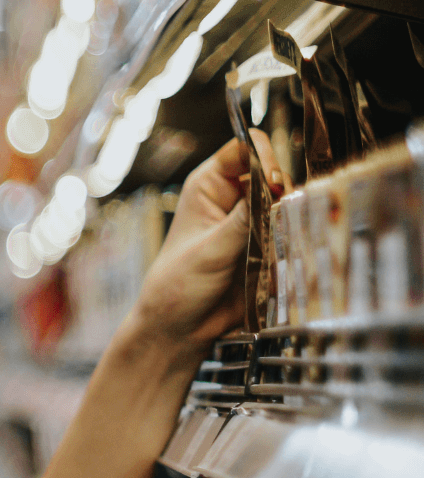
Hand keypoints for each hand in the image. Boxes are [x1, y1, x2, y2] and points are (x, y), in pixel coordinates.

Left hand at [123, 130, 283, 353]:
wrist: (181, 328)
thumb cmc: (178, 286)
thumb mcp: (209, 250)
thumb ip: (243, 221)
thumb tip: (274, 190)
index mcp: (209, 186)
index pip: (245, 149)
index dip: (264, 157)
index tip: (274, 182)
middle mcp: (234, 198)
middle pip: (275, 172)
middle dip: (285, 189)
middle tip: (283, 213)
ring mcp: (254, 221)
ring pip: (290, 202)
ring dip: (295, 215)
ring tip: (288, 235)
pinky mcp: (270, 245)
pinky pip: (295, 230)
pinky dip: (300, 236)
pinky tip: (296, 249)